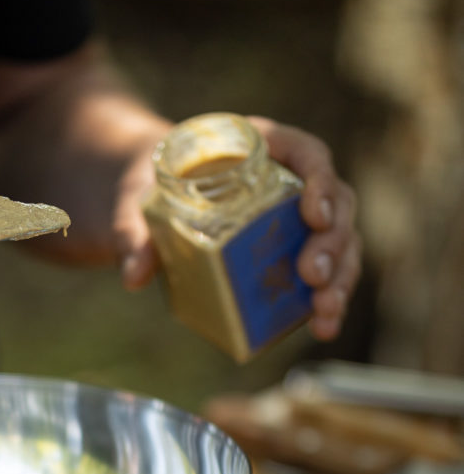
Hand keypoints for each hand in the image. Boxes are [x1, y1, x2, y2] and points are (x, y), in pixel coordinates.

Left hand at [114, 115, 360, 343]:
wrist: (157, 203)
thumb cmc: (153, 189)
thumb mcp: (138, 201)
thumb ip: (133, 230)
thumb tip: (134, 274)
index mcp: (259, 146)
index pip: (305, 153)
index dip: (319, 181)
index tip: (313, 214)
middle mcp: (290, 178)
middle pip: (334, 202)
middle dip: (331, 241)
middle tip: (311, 276)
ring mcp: (298, 217)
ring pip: (340, 240)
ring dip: (339, 277)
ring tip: (324, 311)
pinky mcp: (295, 251)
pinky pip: (326, 272)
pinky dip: (329, 299)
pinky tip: (323, 326)